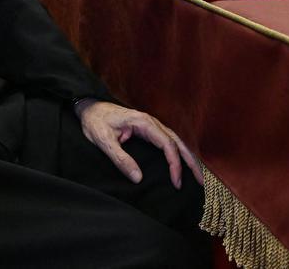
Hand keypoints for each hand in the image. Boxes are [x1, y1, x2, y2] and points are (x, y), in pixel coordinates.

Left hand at [75, 100, 203, 188]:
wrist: (87, 107)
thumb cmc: (94, 122)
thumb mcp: (103, 141)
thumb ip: (120, 158)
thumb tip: (138, 178)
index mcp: (142, 122)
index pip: (167, 144)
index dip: (174, 164)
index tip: (176, 181)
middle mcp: (150, 121)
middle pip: (176, 141)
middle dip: (190, 160)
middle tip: (200, 181)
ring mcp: (149, 124)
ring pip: (174, 139)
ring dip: (186, 156)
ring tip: (197, 174)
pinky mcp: (146, 128)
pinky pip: (167, 140)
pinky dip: (177, 151)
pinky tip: (182, 161)